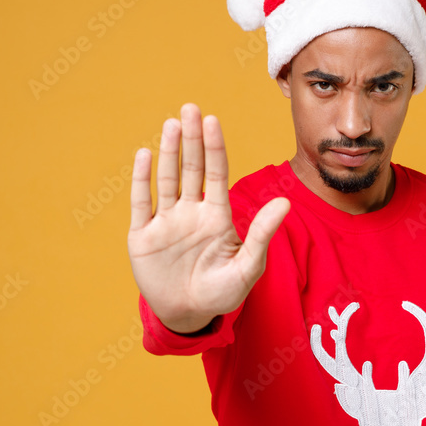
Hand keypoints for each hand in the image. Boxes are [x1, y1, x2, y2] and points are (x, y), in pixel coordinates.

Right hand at [127, 103, 289, 332]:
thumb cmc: (223, 294)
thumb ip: (262, 233)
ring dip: (168, 152)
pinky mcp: (143, 235)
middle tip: (190, 108)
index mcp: (216, 216)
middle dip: (191, 139)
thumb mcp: (248, 266)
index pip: (216, 173)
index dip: (214, 146)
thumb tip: (284, 202)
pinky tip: (144, 155)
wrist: (188, 316)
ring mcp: (166, 221)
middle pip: (191, 167)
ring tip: (170, 124)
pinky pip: (141, 202)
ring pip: (167, 179)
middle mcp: (191, 212)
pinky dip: (142, 179)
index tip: (212, 120)